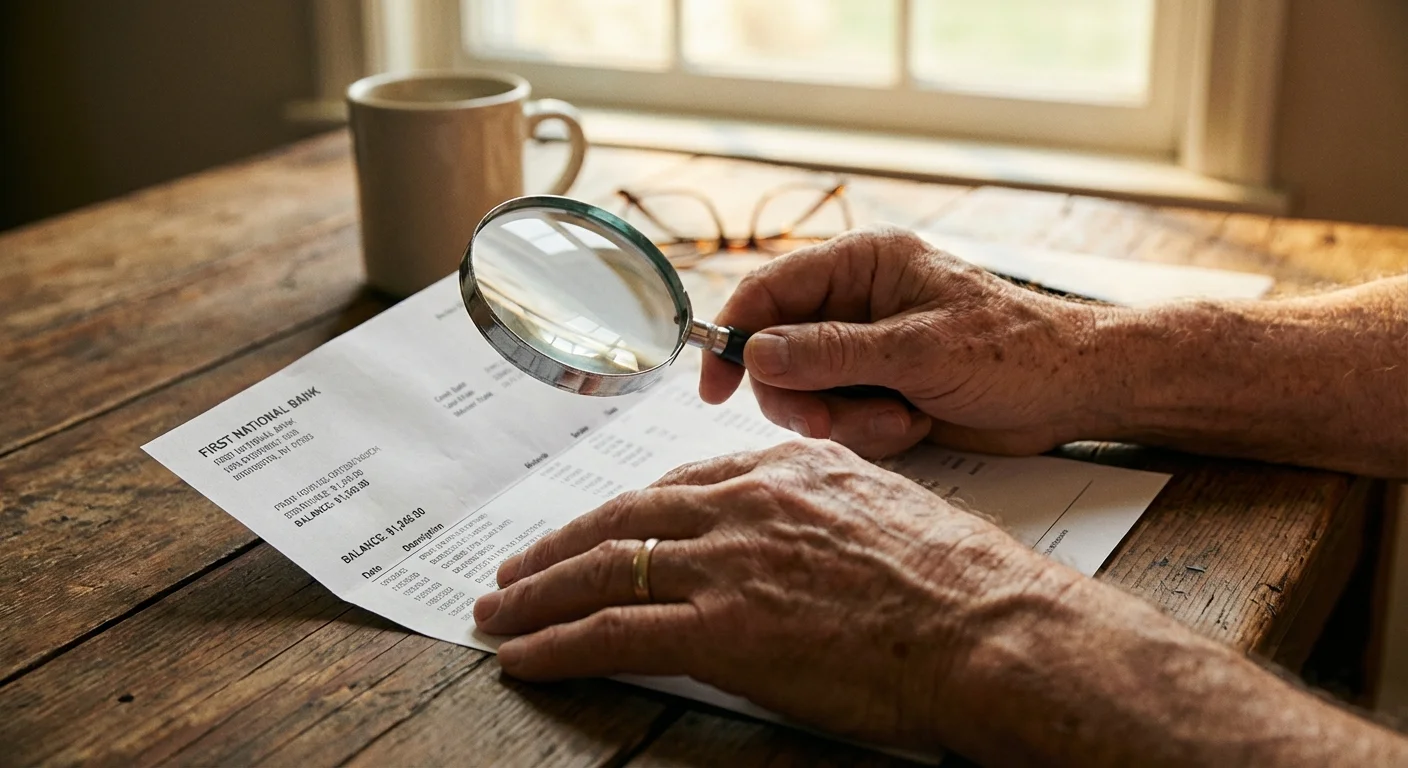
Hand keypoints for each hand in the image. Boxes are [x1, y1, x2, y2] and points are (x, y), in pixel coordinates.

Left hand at [472, 439, 1070, 752]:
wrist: (990, 626)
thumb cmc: (959, 581)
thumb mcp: (884, 508)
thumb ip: (819, 507)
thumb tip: (791, 536)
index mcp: (785, 469)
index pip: (677, 484)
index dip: (622, 514)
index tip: (594, 532)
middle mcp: (745, 503)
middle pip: (622, 518)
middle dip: (557, 548)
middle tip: (514, 570)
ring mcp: (728, 563)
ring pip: (602, 570)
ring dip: (537, 595)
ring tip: (498, 614)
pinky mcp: (721, 629)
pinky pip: (612, 633)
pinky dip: (556, 645)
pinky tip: (524, 657)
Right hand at [700, 226, 1109, 457]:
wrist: (1076, 391)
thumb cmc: (1016, 352)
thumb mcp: (919, 351)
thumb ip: (832, 354)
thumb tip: (756, 354)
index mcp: (862, 264)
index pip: (768, 290)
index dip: (734, 335)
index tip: (716, 386)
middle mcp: (856, 304)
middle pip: (777, 354)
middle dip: (801, 397)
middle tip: (825, 424)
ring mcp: (866, 350)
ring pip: (806, 395)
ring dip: (845, 421)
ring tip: (899, 422)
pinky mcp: (881, 390)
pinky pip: (840, 420)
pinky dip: (870, 434)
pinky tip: (914, 426)